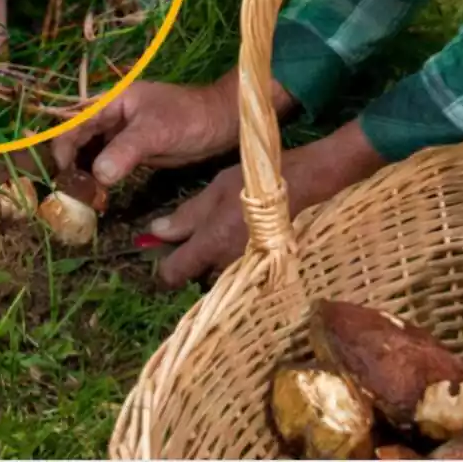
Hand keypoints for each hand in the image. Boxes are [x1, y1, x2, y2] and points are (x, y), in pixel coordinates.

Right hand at [50, 70, 296, 186]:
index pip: (73, 123)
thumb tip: (97, 175)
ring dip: (83, 174)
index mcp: (111, 101)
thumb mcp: (156, 132)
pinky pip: (106, 164)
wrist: (221, 124)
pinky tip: (96, 195)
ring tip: (81, 199)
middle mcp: (111, 116)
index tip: (63, 176)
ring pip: (90, 153)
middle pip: (77, 139)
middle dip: (69, 164)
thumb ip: (125, 150)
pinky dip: (98, 178)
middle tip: (69, 194)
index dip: (62, 148)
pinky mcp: (131, 151)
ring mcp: (120, 134)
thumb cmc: (190, 118)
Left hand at [149, 118, 387, 287]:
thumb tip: (157, 232)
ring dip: (216, 263)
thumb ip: (187, 215)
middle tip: (200, 237)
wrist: (306, 185)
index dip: (164, 267)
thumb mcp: (216, 190)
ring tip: (225, 237)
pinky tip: (241, 242)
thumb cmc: (257, 182)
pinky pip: (240, 275)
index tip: (165, 255)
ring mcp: (248, 272)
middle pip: (197, 279)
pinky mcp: (264, 271)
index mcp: (211, 244)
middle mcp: (227, 266)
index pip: (173, 274)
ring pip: (219, 277)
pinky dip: (235, 263)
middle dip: (195, 263)